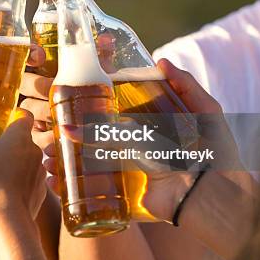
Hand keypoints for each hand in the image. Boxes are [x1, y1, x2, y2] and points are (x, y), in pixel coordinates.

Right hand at [0, 101, 46, 220]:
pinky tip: (6, 186)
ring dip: (15, 160)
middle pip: (24, 137)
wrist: (10, 218)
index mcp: (19, 136)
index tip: (2, 120)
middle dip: (9, 140)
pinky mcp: (40, 188)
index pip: (24, 115)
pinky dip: (20, 178)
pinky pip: (30, 177)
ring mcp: (39, 169)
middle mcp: (34, 149)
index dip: (14, 115)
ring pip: (27, 158)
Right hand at [41, 59, 241, 220]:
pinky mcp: (127, 193)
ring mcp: (131, 170)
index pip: (119, 109)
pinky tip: (54, 179)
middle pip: (99, 135)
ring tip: (47, 155)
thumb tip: (160, 61)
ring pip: (91, 160)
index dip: (96, 104)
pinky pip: (96, 187)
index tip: (72, 98)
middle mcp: (140, 146)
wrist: (211, 197)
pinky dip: (72, 184)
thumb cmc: (212, 153)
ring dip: (66, 157)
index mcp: (156, 124)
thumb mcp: (205, 112)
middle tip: (50, 129)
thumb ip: (186, 86)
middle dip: (73, 132)